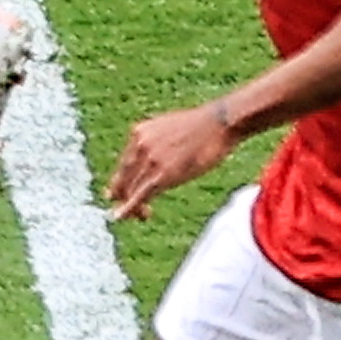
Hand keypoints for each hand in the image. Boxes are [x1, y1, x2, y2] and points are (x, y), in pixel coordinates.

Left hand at [105, 101, 241, 220]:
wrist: (219, 122)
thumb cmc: (202, 126)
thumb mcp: (170, 128)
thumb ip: (156, 143)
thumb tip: (156, 159)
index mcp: (139, 132)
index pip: (124, 164)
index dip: (121, 183)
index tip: (121, 195)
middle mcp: (140, 144)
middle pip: (123, 178)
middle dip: (123, 197)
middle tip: (130, 211)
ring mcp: (150, 159)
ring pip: (130, 189)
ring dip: (131, 206)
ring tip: (142, 215)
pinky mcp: (163, 174)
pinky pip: (141, 195)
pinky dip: (130, 208)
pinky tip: (124, 216)